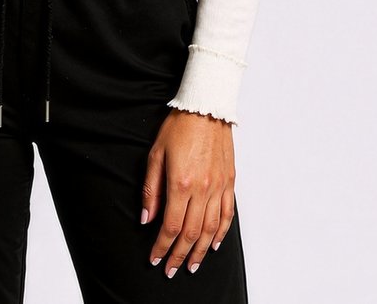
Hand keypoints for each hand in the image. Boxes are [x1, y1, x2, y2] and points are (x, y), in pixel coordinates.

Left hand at [141, 108, 235, 276]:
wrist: (206, 106)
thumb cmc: (179, 126)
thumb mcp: (156, 154)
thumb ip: (152, 189)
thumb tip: (147, 218)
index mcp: (181, 183)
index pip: (171, 226)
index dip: (162, 246)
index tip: (155, 259)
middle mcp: (202, 189)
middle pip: (191, 233)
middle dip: (180, 255)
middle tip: (172, 270)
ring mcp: (219, 186)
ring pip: (211, 229)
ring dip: (200, 251)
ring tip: (191, 264)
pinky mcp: (229, 181)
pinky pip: (227, 214)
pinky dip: (221, 233)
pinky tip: (214, 244)